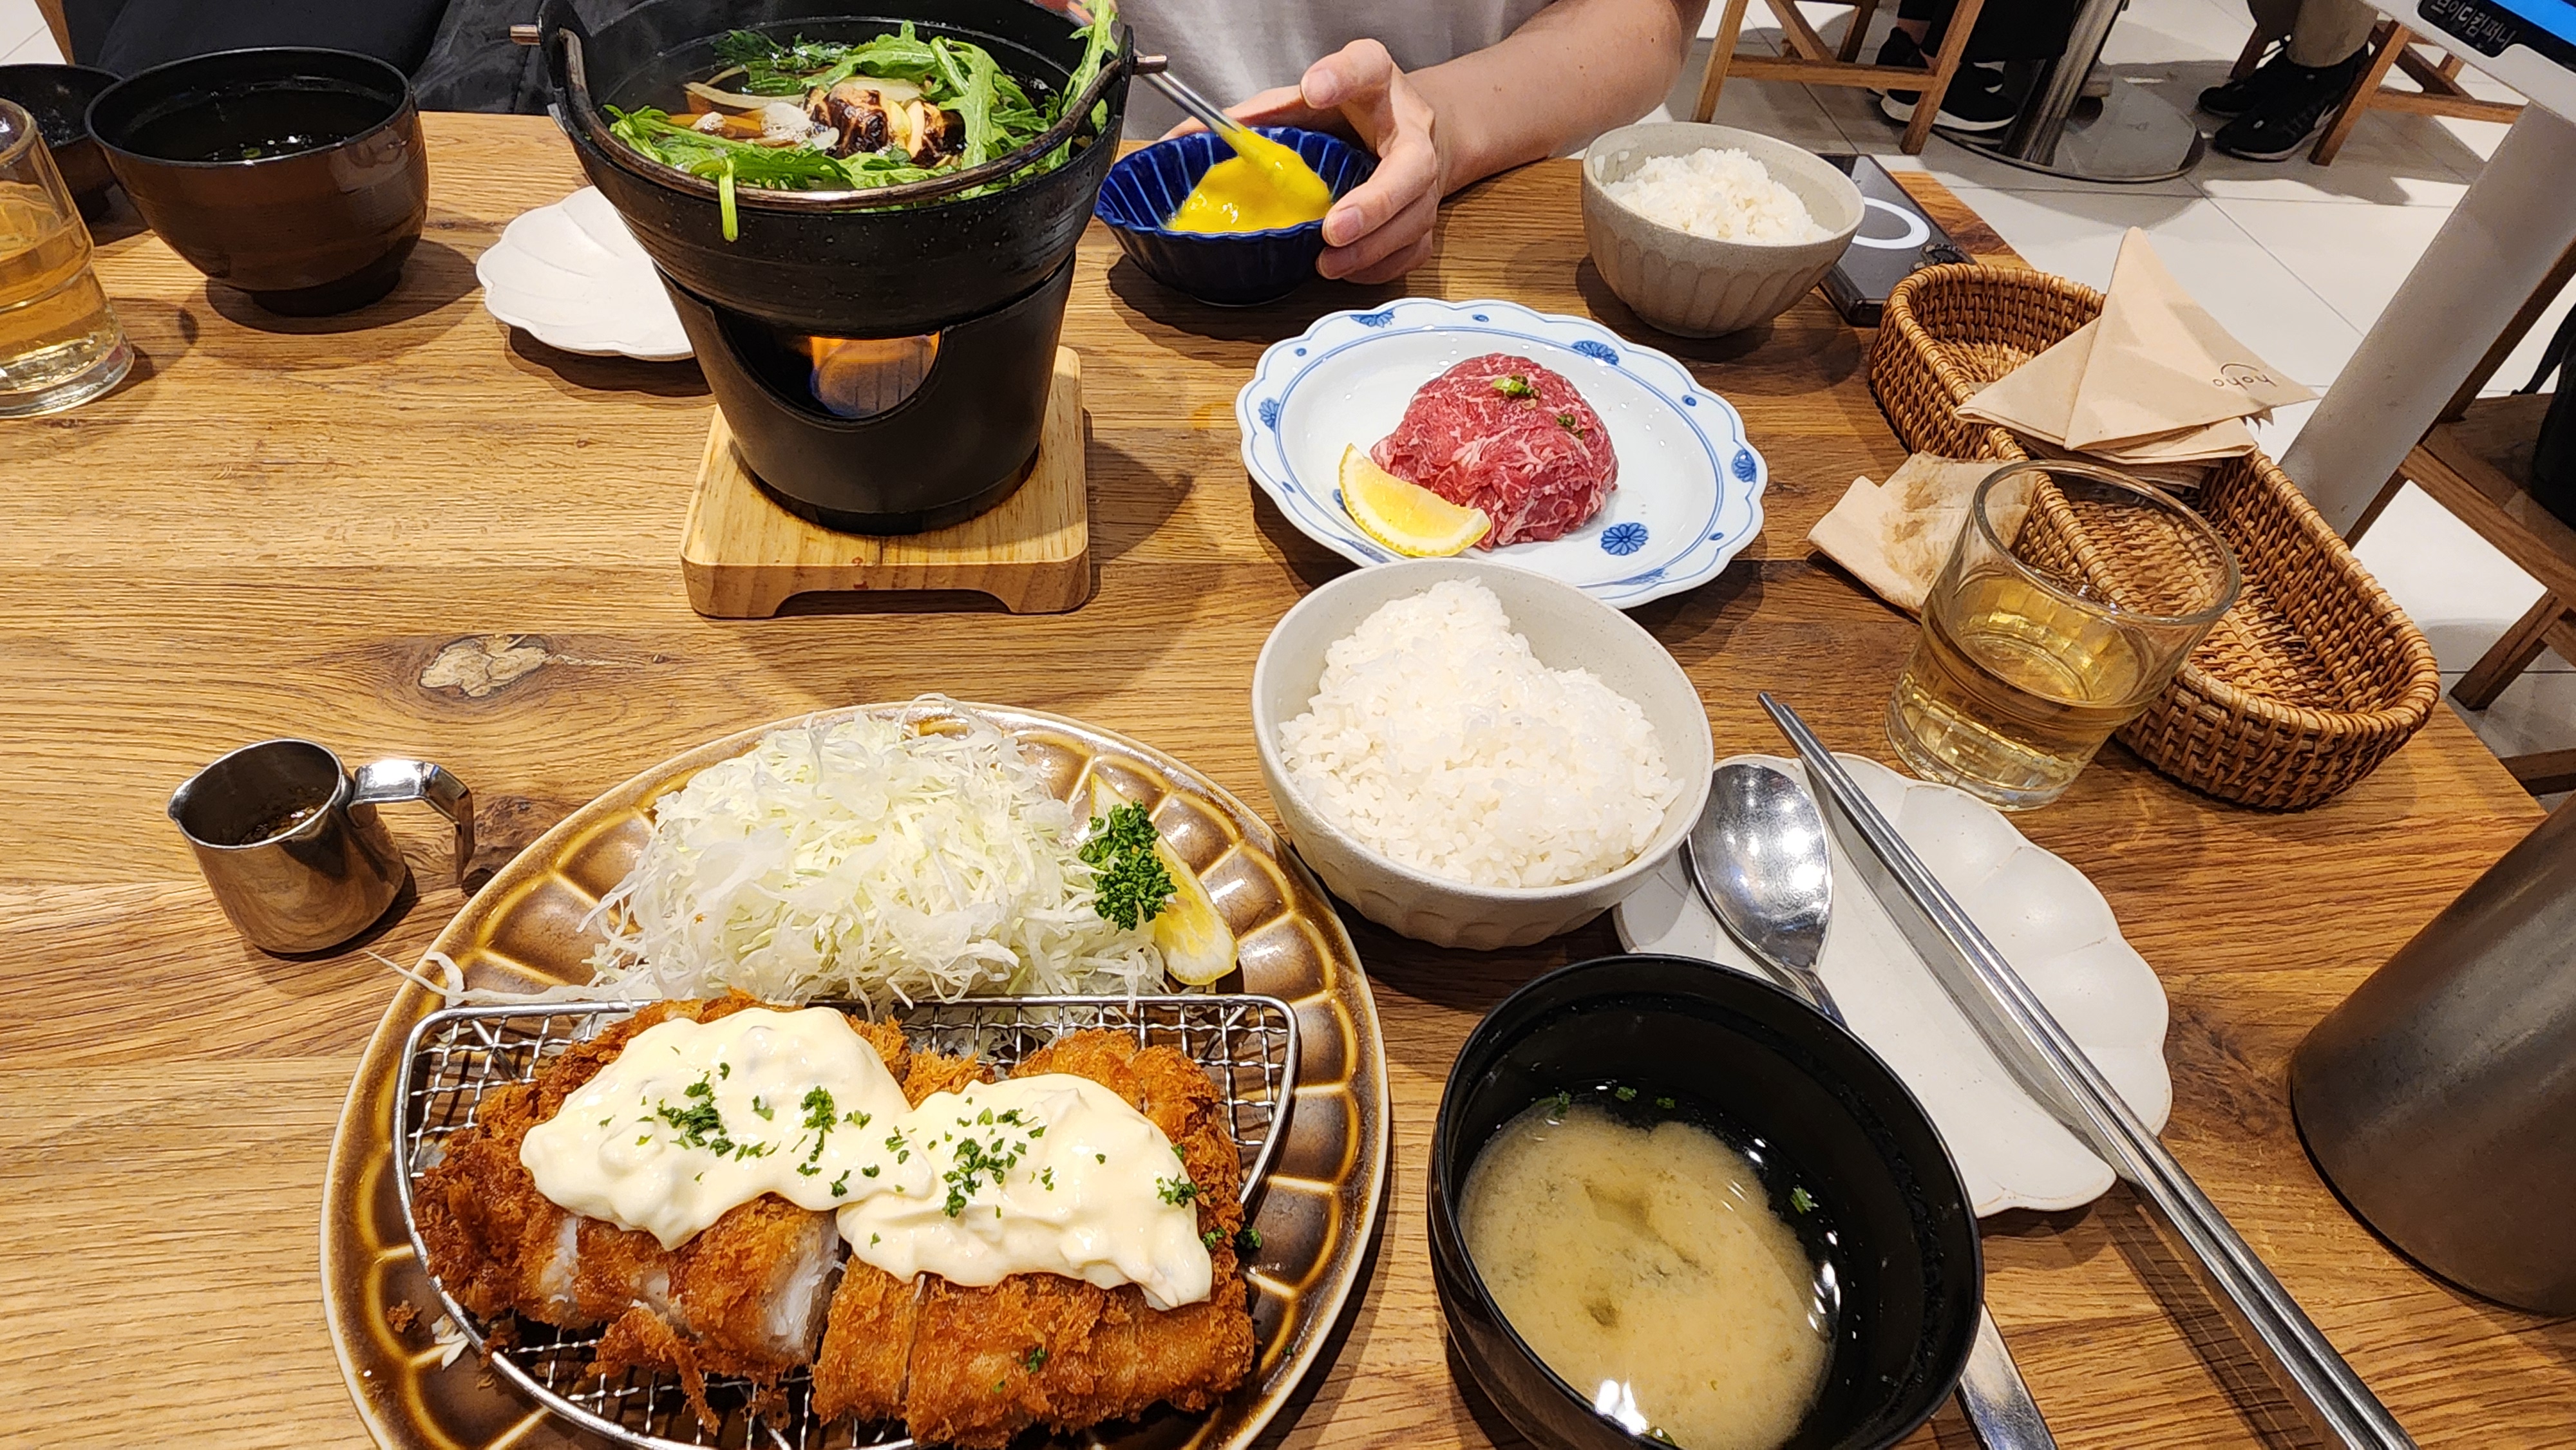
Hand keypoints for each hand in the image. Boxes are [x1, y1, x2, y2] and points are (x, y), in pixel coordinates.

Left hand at [1163, 41, 1445, 283]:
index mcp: (1377, 85)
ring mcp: (1426, 180)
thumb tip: (1183, 140)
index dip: (1342, 76)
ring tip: (1327, 261)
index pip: (1367, 66)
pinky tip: (1345, 269)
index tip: (1315, 86)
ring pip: (1413, 220)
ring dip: (1370, 248)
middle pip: (1412, 166)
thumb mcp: (1303, 100)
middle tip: (1333, 227)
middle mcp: (1412, 131)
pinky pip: (1410, 251)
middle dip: (1374, 203)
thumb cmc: (1349, 114)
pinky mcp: (1425, 218)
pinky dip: (1378, 266)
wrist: (1404, 132)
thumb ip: (1254, 117)